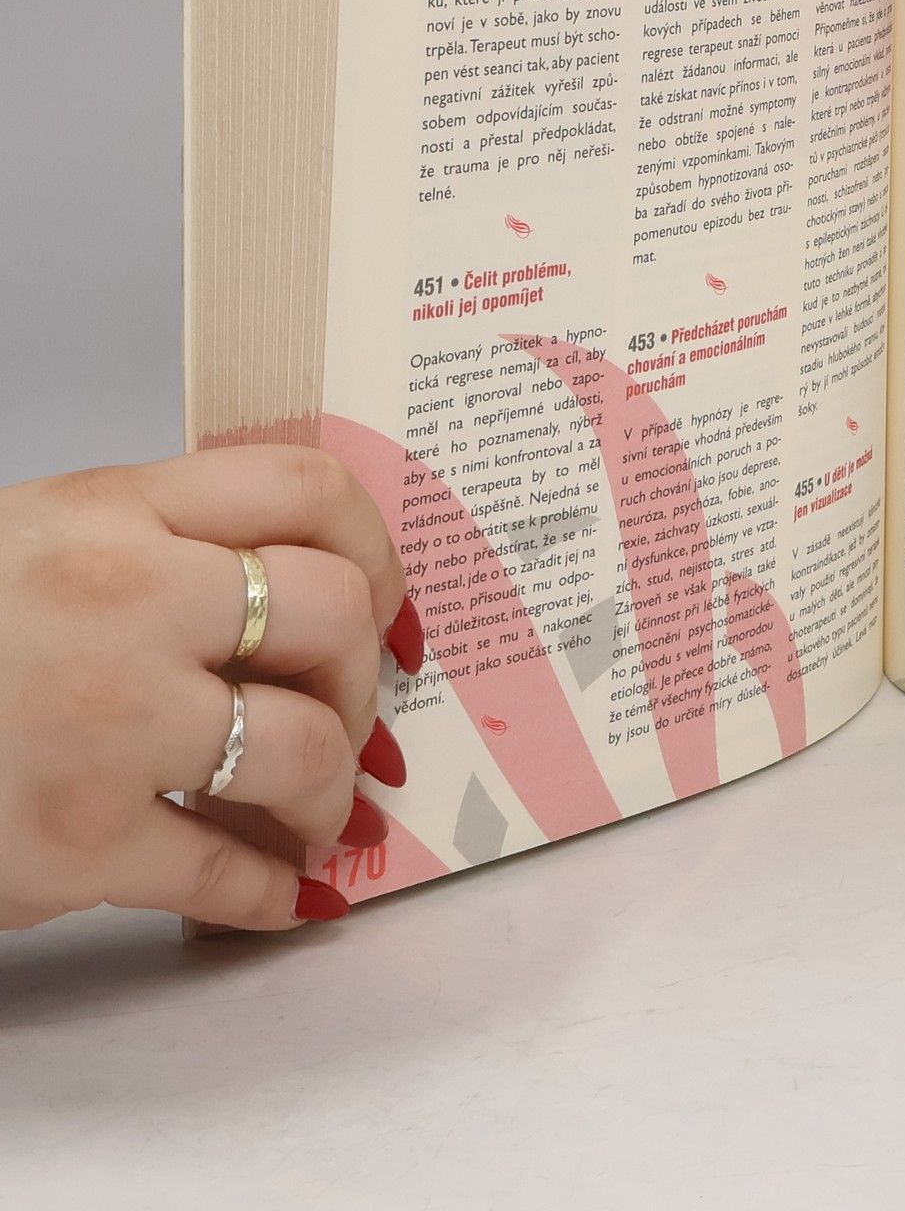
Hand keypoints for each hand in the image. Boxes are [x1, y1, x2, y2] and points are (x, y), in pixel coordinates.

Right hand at [0, 449, 415, 932]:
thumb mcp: (38, 548)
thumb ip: (165, 552)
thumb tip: (315, 611)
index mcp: (110, 508)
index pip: (304, 486)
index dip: (379, 550)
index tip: (391, 605)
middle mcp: (120, 598)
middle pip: (331, 614)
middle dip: (364, 678)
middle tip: (351, 719)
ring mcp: (101, 720)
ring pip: (302, 746)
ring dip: (331, 794)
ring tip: (318, 814)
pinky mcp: (74, 841)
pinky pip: (226, 868)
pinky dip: (272, 892)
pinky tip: (283, 894)